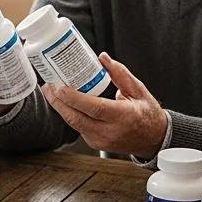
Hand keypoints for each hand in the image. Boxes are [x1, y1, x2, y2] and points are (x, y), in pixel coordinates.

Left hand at [41, 52, 165, 156]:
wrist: (153, 139)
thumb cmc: (147, 114)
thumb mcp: (138, 90)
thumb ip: (120, 73)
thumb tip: (103, 58)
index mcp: (123, 116)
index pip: (94, 108)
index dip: (74, 98)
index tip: (60, 87)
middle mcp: (110, 131)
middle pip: (77, 118)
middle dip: (58, 102)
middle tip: (48, 86)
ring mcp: (101, 140)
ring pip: (74, 124)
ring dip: (61, 108)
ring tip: (51, 92)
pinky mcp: (95, 143)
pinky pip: (78, 127)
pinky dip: (69, 114)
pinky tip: (64, 103)